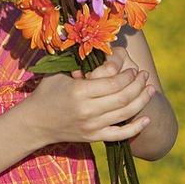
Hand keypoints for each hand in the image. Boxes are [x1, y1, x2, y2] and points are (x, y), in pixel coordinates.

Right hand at [23, 53, 155, 145]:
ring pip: (126, 113)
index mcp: (79, 91)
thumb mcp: (59, 73)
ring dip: (142, 100)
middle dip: (138, 84)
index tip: (131, 67)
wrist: (34, 123)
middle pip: (123, 97)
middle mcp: (88, 110)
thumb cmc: (46, 92)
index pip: (113, 82)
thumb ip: (80, 63)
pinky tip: (147, 118)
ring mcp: (92, 126)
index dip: (127, 73)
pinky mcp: (94, 137)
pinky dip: (136, 128)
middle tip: (144, 75)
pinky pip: (120, 135)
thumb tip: (101, 47)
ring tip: (150, 89)